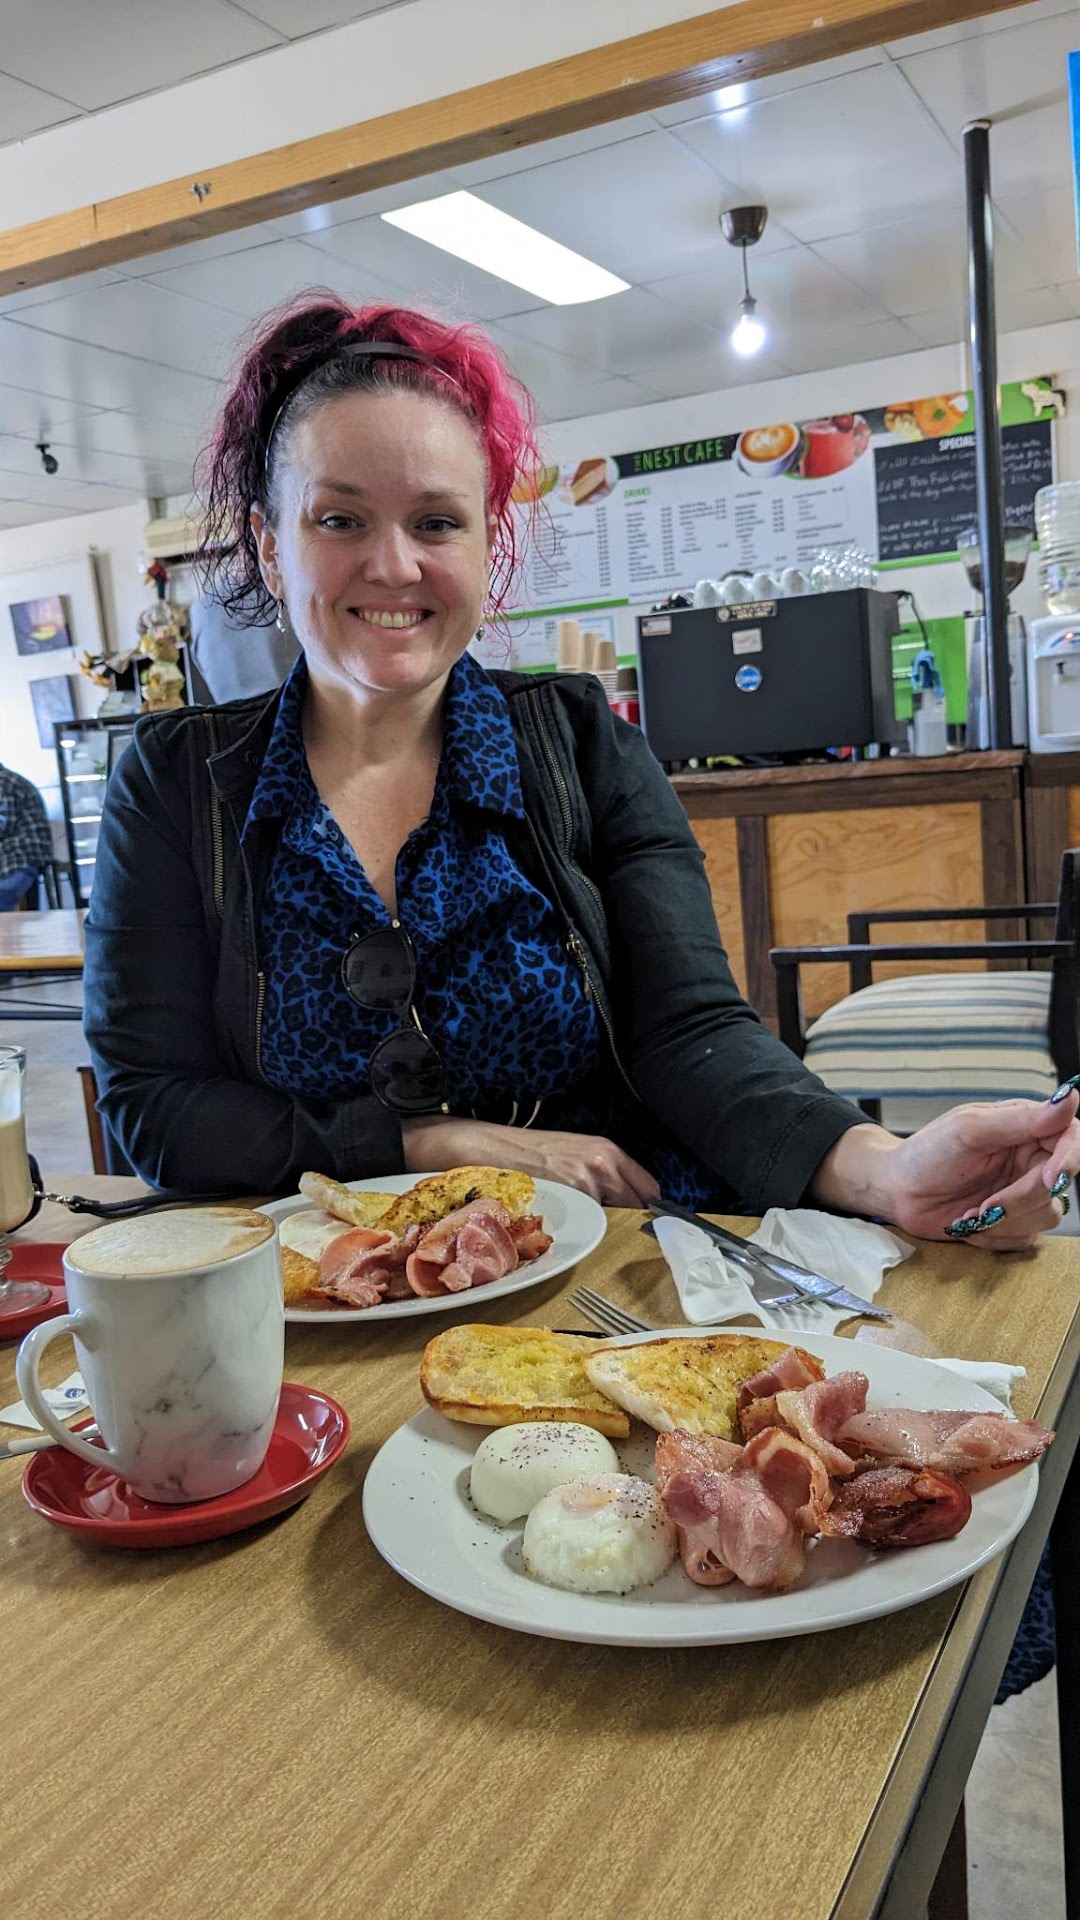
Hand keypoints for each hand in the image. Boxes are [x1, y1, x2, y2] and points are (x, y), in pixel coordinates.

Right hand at [401, 1114, 660, 1207]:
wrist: (492, 1149)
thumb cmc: (532, 1152)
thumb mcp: (576, 1152)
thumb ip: (604, 1172)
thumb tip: (630, 1199)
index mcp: (608, 1151)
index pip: (649, 1189)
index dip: (646, 1206)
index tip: (642, 1218)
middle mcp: (603, 1165)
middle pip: (637, 1206)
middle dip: (628, 1218)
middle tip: (610, 1224)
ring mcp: (587, 1184)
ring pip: (614, 1218)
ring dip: (604, 1224)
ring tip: (580, 1219)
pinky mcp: (568, 1201)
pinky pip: (589, 1225)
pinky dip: (582, 1228)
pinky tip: (565, 1220)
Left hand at [813, 1097, 1079, 1250]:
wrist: (898, 1192)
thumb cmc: (927, 1153)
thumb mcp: (969, 1130)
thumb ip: (1021, 1119)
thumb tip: (1070, 1097)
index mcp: (1025, 1127)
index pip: (1071, 1137)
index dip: (1069, 1159)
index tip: (1050, 1178)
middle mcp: (1030, 1159)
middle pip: (1057, 1184)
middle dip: (1021, 1199)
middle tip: (985, 1204)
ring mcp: (1022, 1192)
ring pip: (1047, 1214)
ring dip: (1006, 1221)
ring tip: (970, 1213)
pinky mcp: (1012, 1222)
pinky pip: (1026, 1238)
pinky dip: (996, 1237)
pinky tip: (969, 1225)